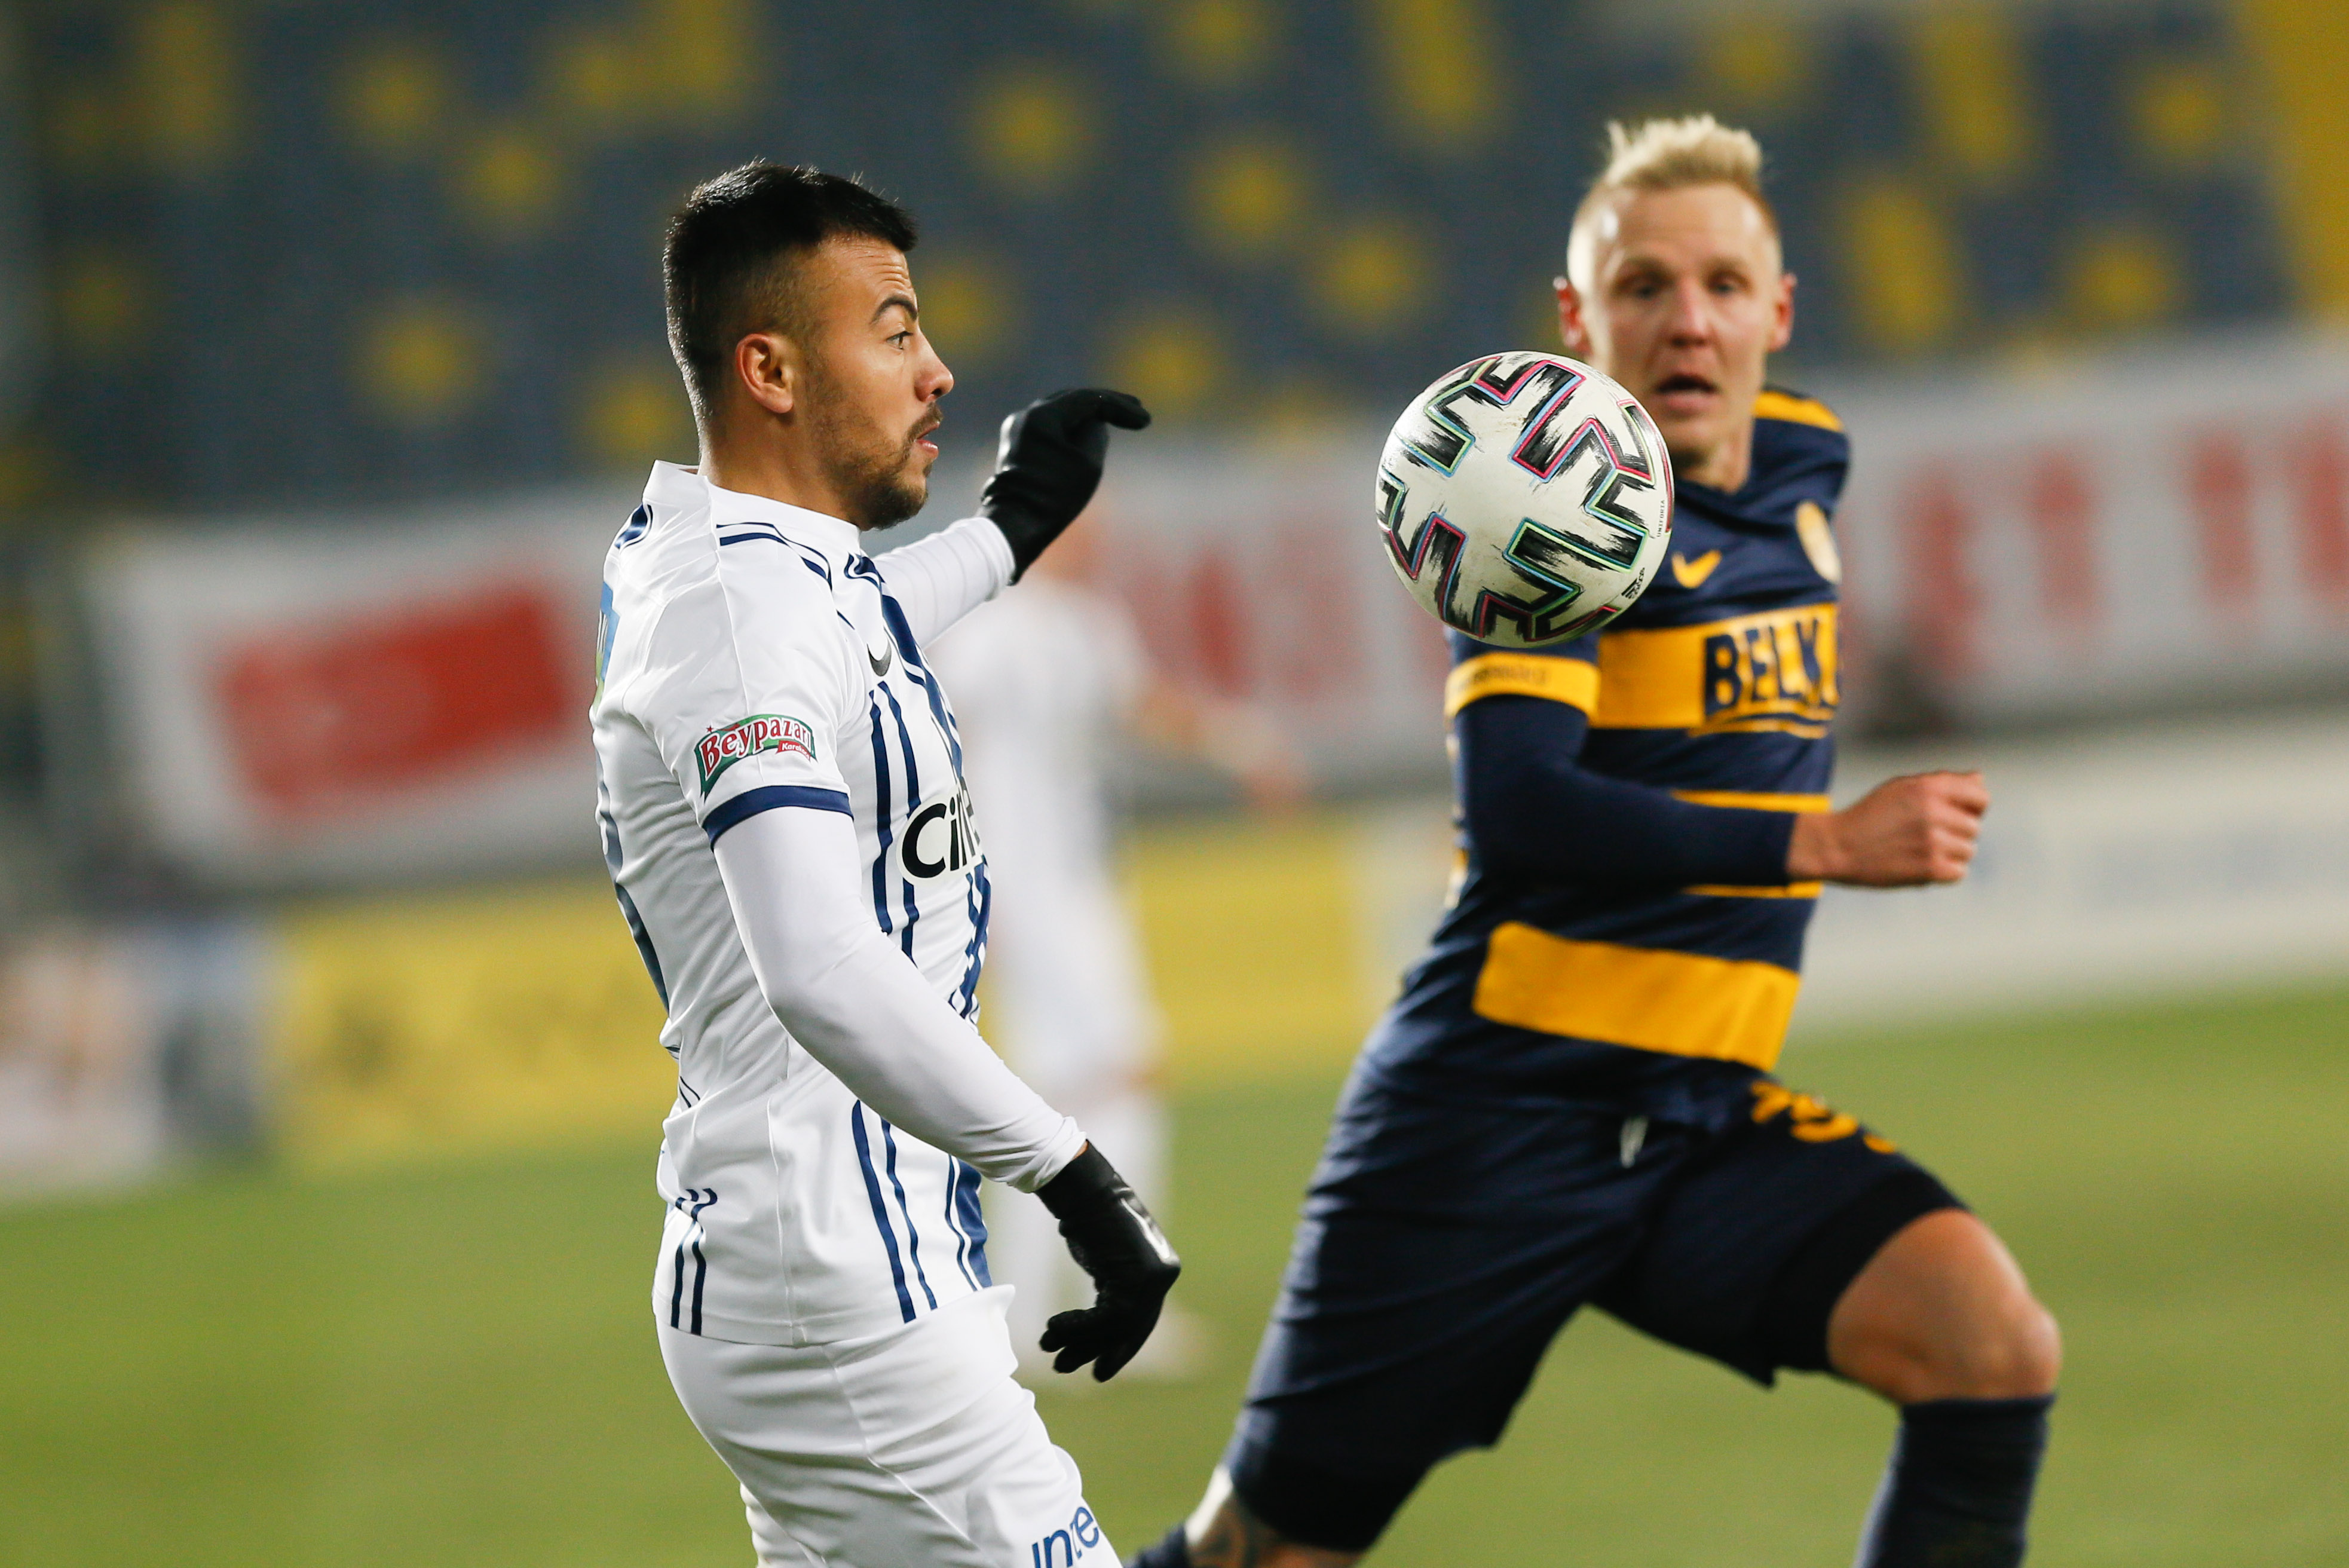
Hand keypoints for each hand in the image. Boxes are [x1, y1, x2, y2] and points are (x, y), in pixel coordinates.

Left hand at [979, 389, 1151, 580]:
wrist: (1015, 525)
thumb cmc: (1055, 497)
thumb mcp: (1088, 464)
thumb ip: (1096, 434)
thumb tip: (1095, 422)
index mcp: (1043, 415)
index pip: (1089, 399)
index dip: (1121, 407)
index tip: (1144, 420)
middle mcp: (1026, 415)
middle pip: (1072, 400)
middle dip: (1105, 405)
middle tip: (1135, 408)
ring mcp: (1017, 429)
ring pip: (1060, 413)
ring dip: (1088, 416)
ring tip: (1115, 419)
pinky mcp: (1015, 445)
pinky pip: (1049, 427)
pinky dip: (1070, 428)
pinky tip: (1087, 432)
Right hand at [1033, 1144, 1180, 1379]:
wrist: (1085, 1190)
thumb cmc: (1089, 1217)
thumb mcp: (1109, 1256)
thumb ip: (1115, 1285)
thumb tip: (1103, 1322)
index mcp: (1160, 1270)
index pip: (1141, 1322)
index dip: (1120, 1350)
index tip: (1099, 1372)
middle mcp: (1162, 1276)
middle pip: (1130, 1328)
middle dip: (1098, 1351)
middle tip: (1067, 1367)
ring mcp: (1152, 1277)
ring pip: (1115, 1326)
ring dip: (1078, 1341)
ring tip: (1049, 1347)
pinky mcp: (1136, 1277)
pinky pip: (1106, 1317)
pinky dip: (1077, 1327)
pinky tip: (1054, 1327)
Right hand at [1787, 770, 1987, 886]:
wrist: (1838, 846)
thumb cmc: (1872, 814)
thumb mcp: (1903, 787)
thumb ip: (1942, 782)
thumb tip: (1979, 780)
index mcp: (1930, 787)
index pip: (1981, 797)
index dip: (1971, 808)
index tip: (1953, 815)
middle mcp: (1935, 811)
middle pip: (1974, 827)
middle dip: (1955, 833)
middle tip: (1924, 836)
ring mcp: (1934, 841)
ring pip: (1968, 851)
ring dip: (1949, 854)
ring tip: (1919, 850)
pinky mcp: (1930, 868)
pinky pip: (1958, 872)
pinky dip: (1943, 873)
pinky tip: (1920, 865)